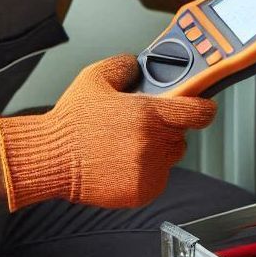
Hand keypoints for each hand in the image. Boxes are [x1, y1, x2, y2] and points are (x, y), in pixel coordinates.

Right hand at [0, 55, 216, 210]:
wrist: (51, 158)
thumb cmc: (70, 122)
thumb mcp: (94, 78)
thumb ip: (125, 66)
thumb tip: (139, 65)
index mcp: (148, 113)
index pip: (198, 112)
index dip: (203, 108)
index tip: (204, 108)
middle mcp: (153, 143)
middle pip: (180, 135)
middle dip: (166, 129)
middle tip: (139, 126)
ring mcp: (148, 170)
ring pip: (168, 158)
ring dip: (156, 151)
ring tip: (124, 146)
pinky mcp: (141, 191)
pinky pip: (155, 179)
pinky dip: (145, 173)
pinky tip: (121, 164)